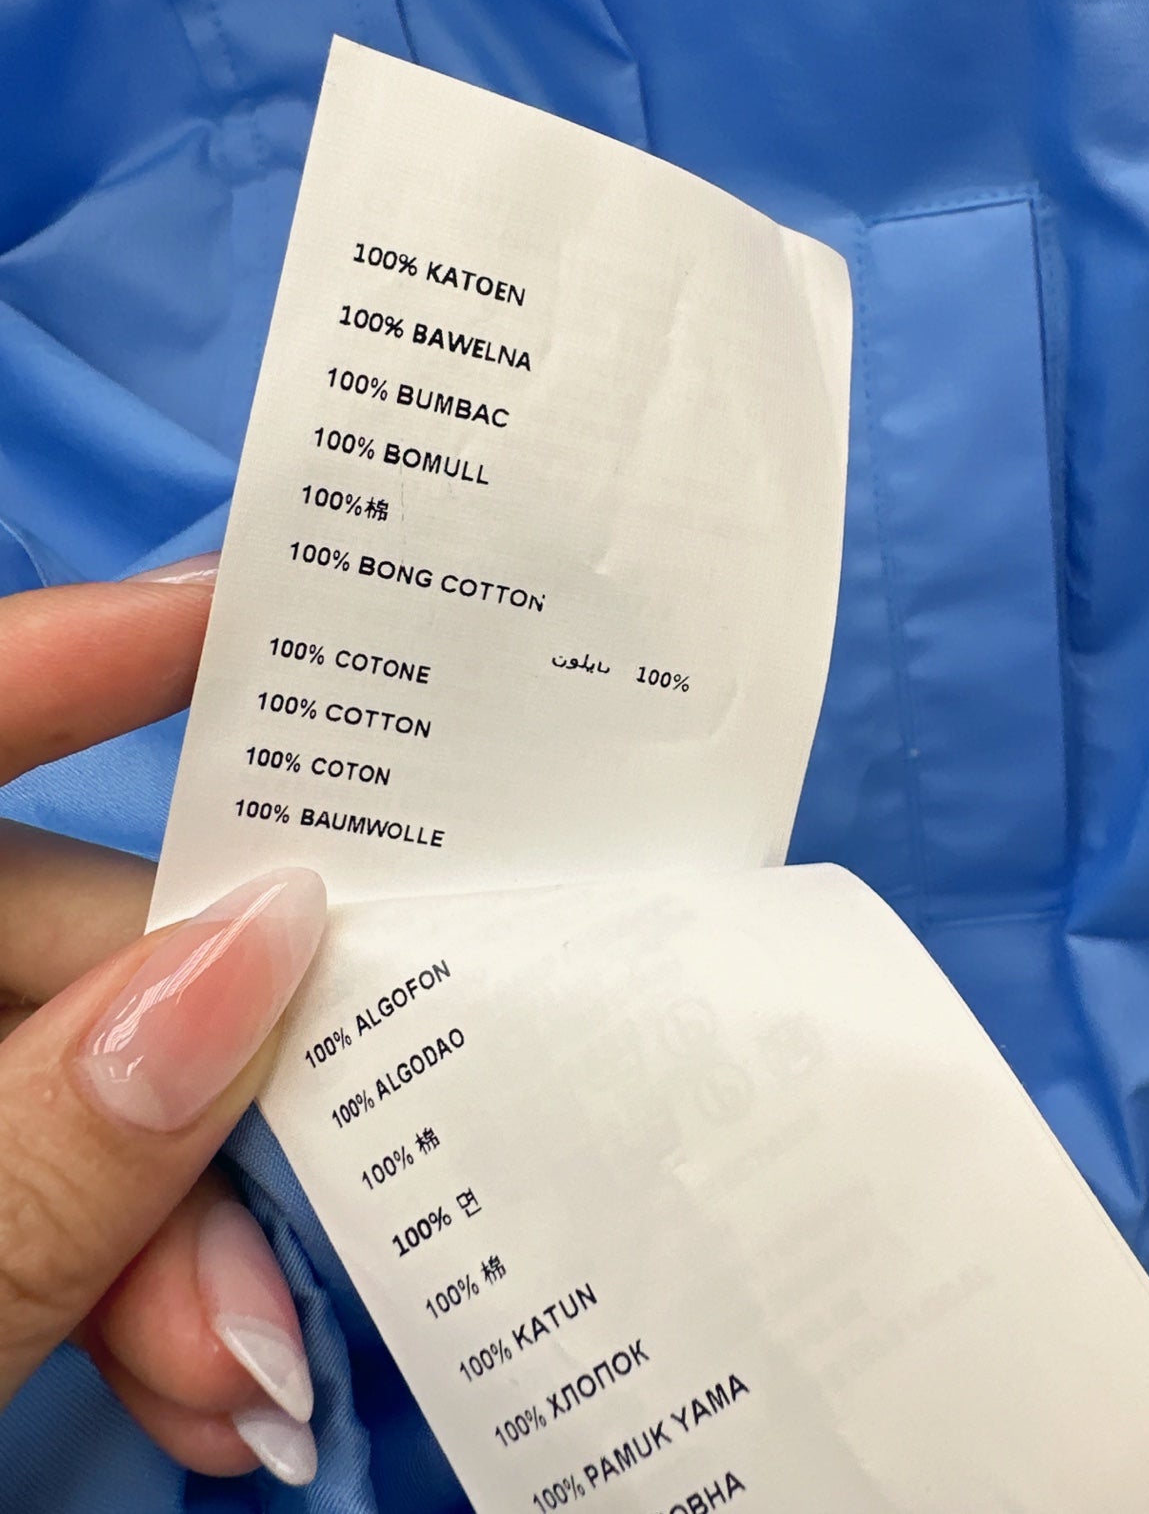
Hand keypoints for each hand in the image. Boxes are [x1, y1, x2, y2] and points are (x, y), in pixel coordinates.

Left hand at [0, 560, 326, 1485]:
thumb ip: (33, 1161)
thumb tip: (264, 955)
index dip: (83, 660)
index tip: (258, 620)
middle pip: (50, 948)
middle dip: (196, 1098)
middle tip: (276, 1270)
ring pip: (68, 1077)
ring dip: (179, 1218)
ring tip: (237, 1367)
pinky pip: (37, 1169)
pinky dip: (124, 1264)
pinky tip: (189, 1366)